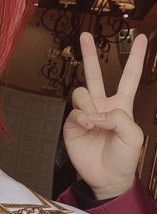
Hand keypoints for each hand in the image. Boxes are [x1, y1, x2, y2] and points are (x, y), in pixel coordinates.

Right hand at [63, 31, 146, 199]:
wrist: (108, 177)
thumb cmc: (125, 157)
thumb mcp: (134, 135)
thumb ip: (119, 117)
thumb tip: (95, 112)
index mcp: (121, 105)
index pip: (129, 77)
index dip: (136, 57)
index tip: (141, 37)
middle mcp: (101, 106)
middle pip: (95, 74)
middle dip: (89, 54)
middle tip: (85, 35)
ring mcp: (85, 114)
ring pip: (81, 93)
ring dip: (88, 104)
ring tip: (93, 121)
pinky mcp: (72, 125)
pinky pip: (73, 111)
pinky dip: (81, 117)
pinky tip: (87, 126)